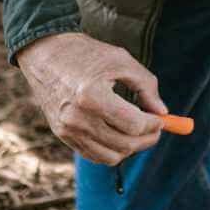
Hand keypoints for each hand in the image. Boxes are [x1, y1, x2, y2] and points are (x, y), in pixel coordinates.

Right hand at [16, 32, 168, 165]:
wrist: (46, 53)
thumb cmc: (87, 53)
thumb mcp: (122, 61)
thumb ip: (147, 87)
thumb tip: (163, 112)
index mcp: (92, 95)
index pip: (133, 125)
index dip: (154, 125)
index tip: (162, 119)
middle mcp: (77, 117)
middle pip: (124, 144)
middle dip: (147, 139)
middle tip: (157, 129)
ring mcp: (67, 129)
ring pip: (110, 156)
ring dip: (131, 148)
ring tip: (139, 132)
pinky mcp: (61, 134)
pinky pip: (93, 155)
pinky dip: (112, 151)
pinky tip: (120, 136)